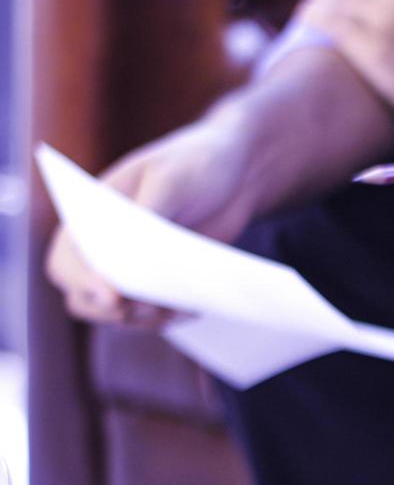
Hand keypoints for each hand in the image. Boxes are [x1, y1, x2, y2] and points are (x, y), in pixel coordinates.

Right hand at [45, 118, 256, 326]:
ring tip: (177, 309)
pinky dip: (167, 318)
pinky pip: (152, 315)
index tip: (115, 295)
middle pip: (83, 298)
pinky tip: (192, 308)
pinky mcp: (160, 282)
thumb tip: (131, 255)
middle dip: (113, 311)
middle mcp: (102, 247)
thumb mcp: (171, 181)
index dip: (85, 283)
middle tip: (151, 308)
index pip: (68, 260)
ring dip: (144, 320)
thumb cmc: (194, 164)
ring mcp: (131, 269)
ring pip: (117, 315)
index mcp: (90, 215)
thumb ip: (149, 214)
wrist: (235, 173)